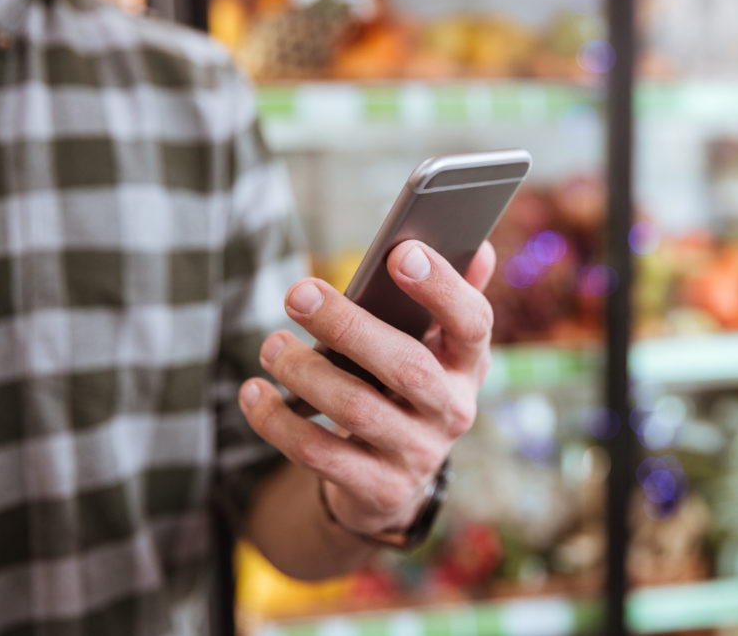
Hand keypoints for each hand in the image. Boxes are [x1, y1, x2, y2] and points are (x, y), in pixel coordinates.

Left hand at [238, 240, 495, 535]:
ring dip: (304, 372)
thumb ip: (453, 297)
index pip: (473, 323)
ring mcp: (417, 454)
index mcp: (468, 364)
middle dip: (348, 326)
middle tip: (297, 293)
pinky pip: (319, 455)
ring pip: (356, 410)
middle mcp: (452, 410)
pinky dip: (278, 422)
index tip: (400, 252)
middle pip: (407, 366)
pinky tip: (253, 393)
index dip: (442, 288)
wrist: (395, 480)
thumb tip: (483, 247)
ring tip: (271, 345)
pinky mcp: (377, 489)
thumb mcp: (435, 348)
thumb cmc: (407, 390)